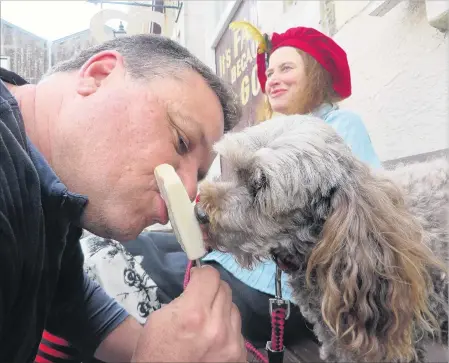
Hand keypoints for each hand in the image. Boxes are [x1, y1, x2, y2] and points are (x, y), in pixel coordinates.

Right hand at [132, 265, 246, 361]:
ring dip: (221, 308)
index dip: (202, 273)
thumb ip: (180, 299)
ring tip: (207, 320)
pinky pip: (238, 330)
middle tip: (200, 297)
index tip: (197, 278)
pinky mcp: (239, 355)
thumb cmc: (155, 353)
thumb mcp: (158, 319)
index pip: (211, 275)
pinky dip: (227, 329)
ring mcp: (231, 343)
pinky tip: (213, 337)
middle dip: (211, 289)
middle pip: (225, 288)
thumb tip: (193, 285)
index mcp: (193, 314)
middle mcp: (216, 326)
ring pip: (234, 308)